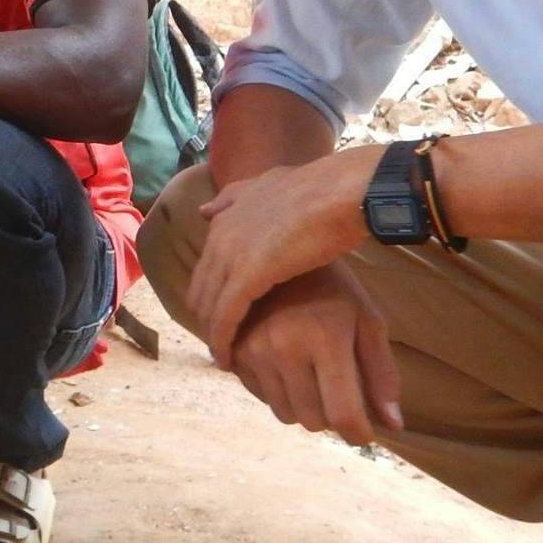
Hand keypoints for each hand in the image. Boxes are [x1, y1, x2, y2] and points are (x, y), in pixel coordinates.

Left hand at [190, 146, 381, 366]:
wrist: (341, 191)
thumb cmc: (320, 190)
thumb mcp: (267, 184)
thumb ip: (235, 198)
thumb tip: (205, 212)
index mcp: (225, 218)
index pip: (207, 267)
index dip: (212, 293)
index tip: (221, 315)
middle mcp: (219, 237)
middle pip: (201, 290)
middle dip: (208, 318)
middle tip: (221, 343)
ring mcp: (230, 256)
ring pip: (209, 307)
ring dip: (214, 334)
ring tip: (224, 357)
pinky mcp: (246, 278)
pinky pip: (225, 317)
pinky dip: (223, 341)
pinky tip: (228, 359)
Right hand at [228, 266, 402, 445]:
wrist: (278, 254)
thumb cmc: (333, 290)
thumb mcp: (366, 321)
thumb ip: (381, 373)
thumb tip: (394, 425)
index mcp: (325, 338)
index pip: (342, 413)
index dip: (358, 433)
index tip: (364, 434)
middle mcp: (285, 347)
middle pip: (312, 420)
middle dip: (330, 417)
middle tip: (337, 392)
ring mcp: (255, 348)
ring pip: (284, 413)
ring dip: (303, 406)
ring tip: (312, 376)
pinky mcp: (235, 349)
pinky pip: (260, 397)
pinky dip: (278, 392)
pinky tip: (286, 366)